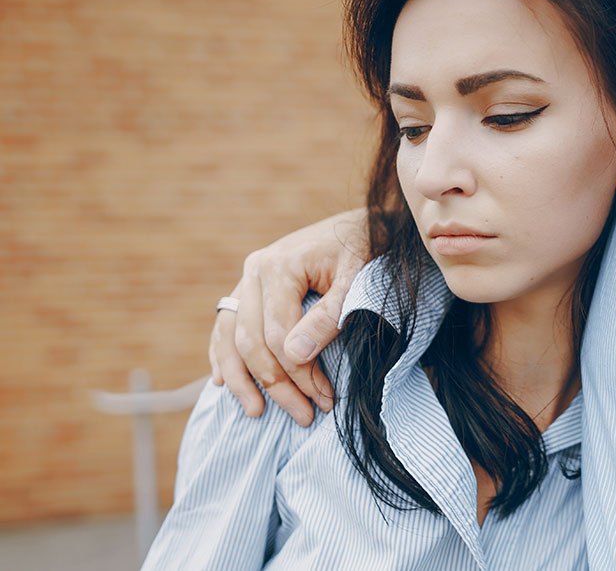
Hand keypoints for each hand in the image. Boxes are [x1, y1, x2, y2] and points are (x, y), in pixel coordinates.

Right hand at [209, 208, 368, 424]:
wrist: (366, 223)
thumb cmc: (367, 249)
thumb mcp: (358, 279)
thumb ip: (329, 316)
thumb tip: (294, 356)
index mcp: (278, 265)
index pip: (277, 334)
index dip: (298, 373)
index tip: (324, 399)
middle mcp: (254, 271)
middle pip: (251, 342)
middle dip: (275, 385)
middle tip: (303, 416)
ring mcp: (248, 280)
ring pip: (230, 338)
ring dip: (242, 379)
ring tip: (256, 413)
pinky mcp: (250, 289)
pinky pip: (226, 327)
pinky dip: (223, 356)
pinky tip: (224, 383)